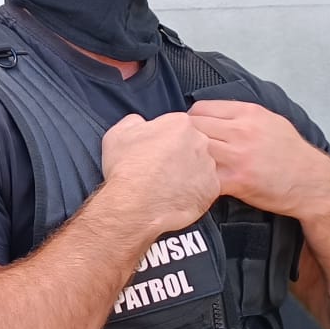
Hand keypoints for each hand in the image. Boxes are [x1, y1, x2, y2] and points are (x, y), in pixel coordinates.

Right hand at [101, 112, 221, 234]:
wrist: (136, 205)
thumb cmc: (127, 171)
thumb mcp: (117, 135)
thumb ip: (133, 123)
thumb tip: (138, 123)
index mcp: (179, 123)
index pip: (175, 127)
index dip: (162, 139)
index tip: (153, 150)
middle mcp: (200, 141)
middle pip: (191, 144)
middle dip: (177, 154)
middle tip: (159, 168)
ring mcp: (208, 166)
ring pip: (199, 166)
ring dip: (186, 173)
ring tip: (165, 185)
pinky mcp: (212, 189)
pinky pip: (204, 187)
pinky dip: (192, 192)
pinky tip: (174, 196)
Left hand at [187, 100, 329, 216]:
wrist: (312, 182)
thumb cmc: (292, 154)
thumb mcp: (271, 121)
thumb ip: (241, 115)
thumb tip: (214, 113)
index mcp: (249, 113)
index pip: (201, 108)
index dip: (192, 120)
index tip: (191, 131)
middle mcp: (242, 131)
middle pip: (193, 127)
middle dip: (184, 138)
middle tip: (183, 149)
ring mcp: (238, 156)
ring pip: (194, 149)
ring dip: (187, 158)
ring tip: (188, 164)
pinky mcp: (237, 180)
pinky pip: (204, 176)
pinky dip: (196, 178)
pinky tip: (198, 181)